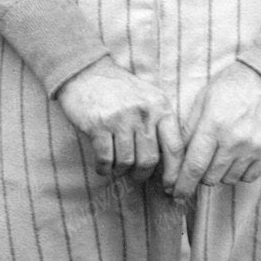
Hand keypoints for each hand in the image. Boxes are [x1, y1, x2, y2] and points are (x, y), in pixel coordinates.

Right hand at [55, 59, 181, 183]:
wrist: (86, 72)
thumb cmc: (119, 90)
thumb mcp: (148, 98)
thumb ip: (160, 123)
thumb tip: (170, 163)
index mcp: (160, 107)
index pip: (175, 147)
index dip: (174, 172)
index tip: (172, 187)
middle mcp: (143, 113)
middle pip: (150, 159)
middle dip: (142, 174)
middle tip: (136, 175)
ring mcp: (120, 118)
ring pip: (127, 161)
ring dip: (121, 170)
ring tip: (117, 167)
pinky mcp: (98, 125)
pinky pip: (105, 159)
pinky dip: (104, 168)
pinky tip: (102, 166)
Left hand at [167, 63, 260, 201]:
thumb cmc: (232, 84)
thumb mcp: (204, 98)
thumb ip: (189, 128)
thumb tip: (175, 157)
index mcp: (213, 124)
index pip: (193, 166)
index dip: (181, 184)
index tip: (173, 193)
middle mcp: (234, 139)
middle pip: (209, 177)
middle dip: (198, 177)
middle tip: (198, 167)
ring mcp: (254, 147)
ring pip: (228, 179)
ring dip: (219, 174)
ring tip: (220, 156)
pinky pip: (249, 177)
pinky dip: (239, 173)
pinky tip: (236, 158)